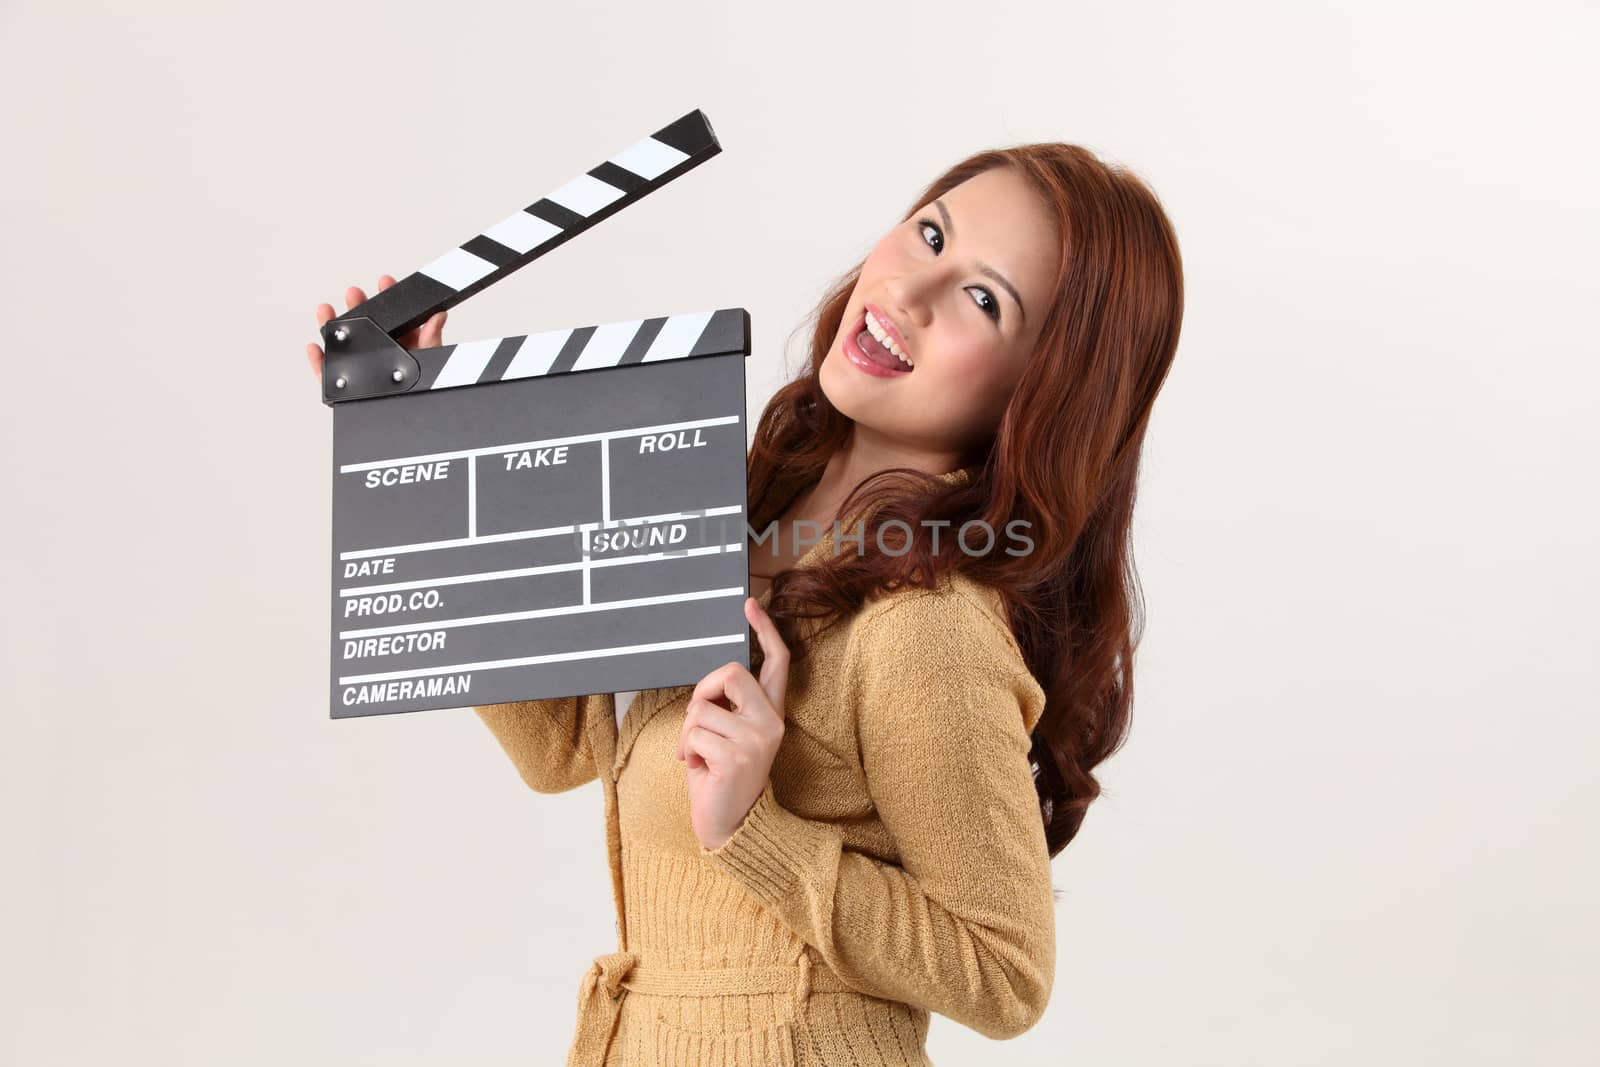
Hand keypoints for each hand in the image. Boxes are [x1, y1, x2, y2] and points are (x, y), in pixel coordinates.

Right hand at [305, 274, 447, 379]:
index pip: (392, 316)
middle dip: (357, 306)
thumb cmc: (423, 391)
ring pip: (341, 344)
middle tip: (354, 293)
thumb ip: (432, 339)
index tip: (385, 282)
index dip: (387, 298)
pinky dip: (318, 361)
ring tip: (326, 310)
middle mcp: (378, 353)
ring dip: (330, 325)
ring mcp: (359, 369)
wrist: (413, 426)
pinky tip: (314, 347)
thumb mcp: (430, 361)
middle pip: (363, 325)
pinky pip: (326, 374)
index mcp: (400, 344)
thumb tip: (439, 316)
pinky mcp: (342, 388)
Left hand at [676, 597, 790, 850]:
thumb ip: (727, 708)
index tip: (748, 605)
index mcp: (771, 713)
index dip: (764, 631)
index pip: (776, 662)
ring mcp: (757, 739)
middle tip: (695, 722)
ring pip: (701, 708)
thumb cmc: (722, 778)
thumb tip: (706, 690)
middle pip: (729, 672)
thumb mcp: (729, 736)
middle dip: (701, 692)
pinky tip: (700, 770)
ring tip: (699, 756)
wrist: (729, 826)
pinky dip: (687, 751)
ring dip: (688, 733)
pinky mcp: (737, 757)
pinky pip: (694, 734)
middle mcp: (771, 722)